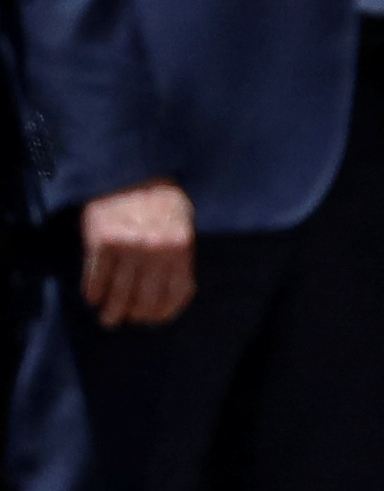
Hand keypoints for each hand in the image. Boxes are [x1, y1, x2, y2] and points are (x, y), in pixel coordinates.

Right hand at [80, 179, 192, 326]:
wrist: (130, 171)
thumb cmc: (160, 200)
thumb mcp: (182, 225)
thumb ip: (179, 257)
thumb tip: (172, 296)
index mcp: (180, 247)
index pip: (175, 294)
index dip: (162, 313)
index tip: (152, 319)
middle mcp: (155, 250)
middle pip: (144, 299)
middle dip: (134, 316)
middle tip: (125, 319)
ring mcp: (127, 246)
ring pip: (118, 292)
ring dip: (111, 311)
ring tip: (107, 318)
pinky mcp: (100, 241)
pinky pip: (95, 277)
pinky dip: (92, 292)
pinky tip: (92, 297)